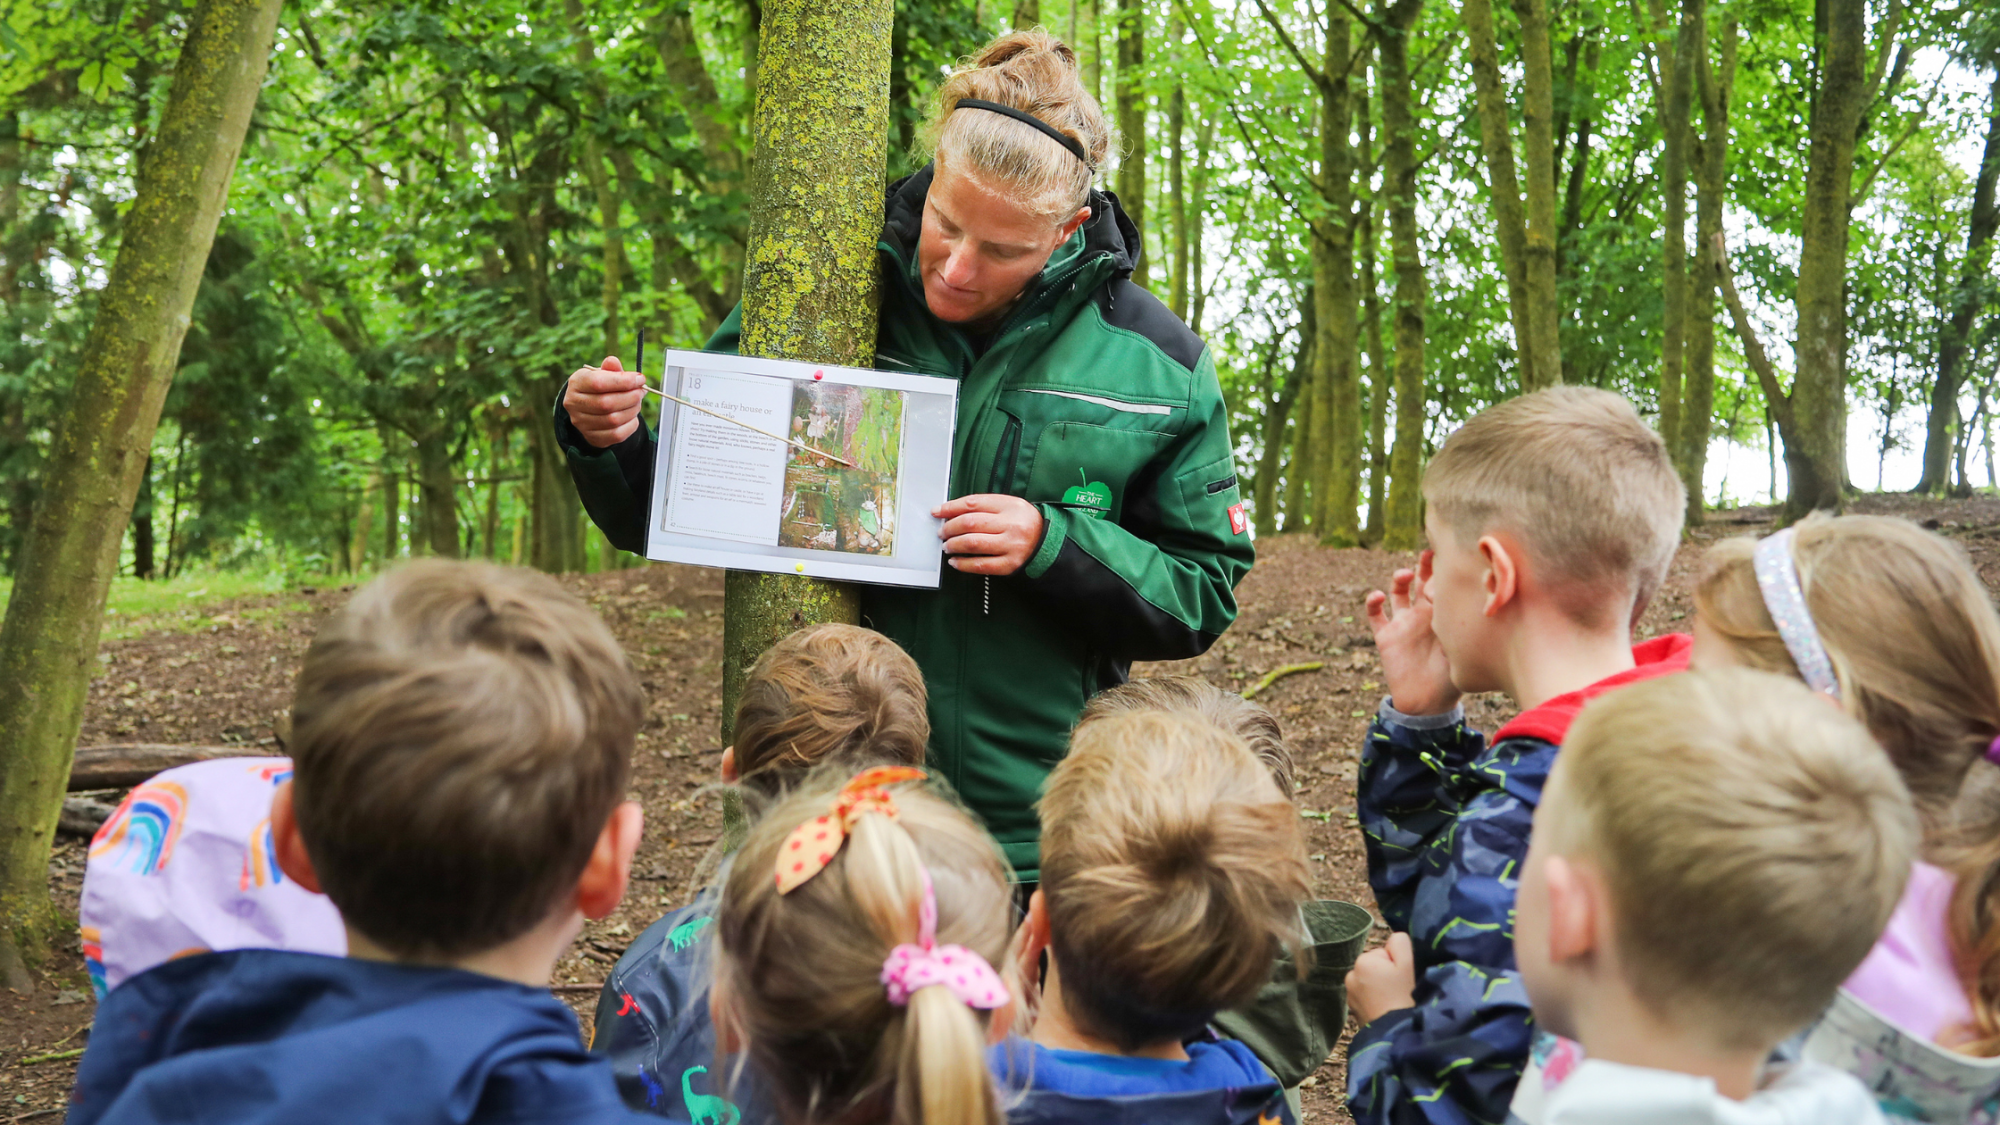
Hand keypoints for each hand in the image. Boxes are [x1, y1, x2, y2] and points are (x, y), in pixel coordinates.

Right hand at [563, 356, 646, 447]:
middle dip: (631, 397)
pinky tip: (632, 416)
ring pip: (613, 420)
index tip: (640, 379)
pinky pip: (617, 435)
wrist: (588, 407)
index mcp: (576, 383)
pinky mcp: (592, 437)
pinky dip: (630, 424)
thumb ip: (610, 369)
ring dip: (632, 410)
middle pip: (606, 403)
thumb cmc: (599, 387)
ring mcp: (581, 423)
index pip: (598, 383)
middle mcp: (574, 404)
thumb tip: (613, 362)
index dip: (623, 381)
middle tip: (641, 391)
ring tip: (637, 402)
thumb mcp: (602, 373)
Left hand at [935, 495, 1043, 575]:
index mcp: (1010, 506)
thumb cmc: (1021, 523)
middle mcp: (1012, 525)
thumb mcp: (1008, 506)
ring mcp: (1011, 546)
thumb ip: (983, 507)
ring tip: (947, 546)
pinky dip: (963, 564)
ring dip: (953, 545)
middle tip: (942, 532)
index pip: (973, 504)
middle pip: (970, 523)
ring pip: (972, 543)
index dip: (950, 507)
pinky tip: (955, 561)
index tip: (937, 512)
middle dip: (949, 528)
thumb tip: (950, 513)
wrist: (1046, 544)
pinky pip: (980, 565)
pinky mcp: (1009, 565)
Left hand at [1346, 931, 1416, 1025]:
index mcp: (1362, 962)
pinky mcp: (1353, 1010)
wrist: (1397, 1034)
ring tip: (1394, 1002)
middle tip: (1399, 992)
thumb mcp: (1408, 963)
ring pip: (1373, 982)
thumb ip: (1400, 942)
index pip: (1384, 953)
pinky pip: (1368, 997)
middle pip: (1376, 967)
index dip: (1397, 964)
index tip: (1402, 980)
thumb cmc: (1405, 997)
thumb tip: (1393, 940)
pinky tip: (1386, 1010)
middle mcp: (1350, 976)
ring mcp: (1350, 994)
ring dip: (1382, 988)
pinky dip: (1377, 1001)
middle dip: (1388, 976)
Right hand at [1365, 551, 1461, 715]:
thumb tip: (1472, 608)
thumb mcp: (1459, 651)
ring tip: (1403, 575)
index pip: (1444, 587)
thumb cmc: (1451, 680)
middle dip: (1426, 564)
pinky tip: (1376, 596)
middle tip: (1430, 552)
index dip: (1444, 576)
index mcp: (1444, 616)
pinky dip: (1373, 602)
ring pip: (1398, 592)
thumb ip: (1459, 630)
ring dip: (1399, 579)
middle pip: (1423, 580)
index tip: (1448, 574)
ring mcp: (1403, 623)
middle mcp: (1423, 615)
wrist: (1428, 704)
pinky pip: (1376, 615)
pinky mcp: (1386, 636)